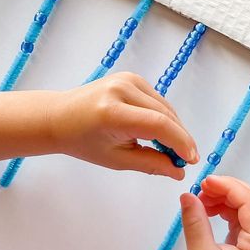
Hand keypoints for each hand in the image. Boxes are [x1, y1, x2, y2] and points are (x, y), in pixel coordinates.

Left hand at [47, 72, 198, 179]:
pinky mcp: (131, 77)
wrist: (59, 117)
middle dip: (180, 138)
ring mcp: (127, 79)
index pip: (159, 125)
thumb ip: (150, 164)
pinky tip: (161, 133)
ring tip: (173, 150)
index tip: (190, 160)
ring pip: (164, 106)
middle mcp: (121, 90)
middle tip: (185, 160)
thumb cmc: (83, 142)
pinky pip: (157, 100)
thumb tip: (178, 172)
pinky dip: (164, 117)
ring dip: (174, 128)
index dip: (180, 143)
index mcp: (113, 112)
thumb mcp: (116, 160)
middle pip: (165, 114)